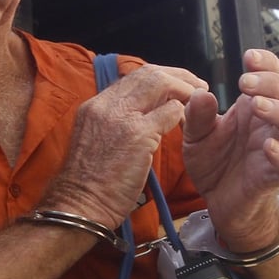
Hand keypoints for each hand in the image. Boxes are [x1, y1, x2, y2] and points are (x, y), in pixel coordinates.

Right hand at [46, 64, 206, 227]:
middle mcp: (105, 105)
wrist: (78, 205)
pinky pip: (170, 111)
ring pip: (160, 83)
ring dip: (185, 89)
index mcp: (94, 106)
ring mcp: (120, 117)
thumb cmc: (89, 184)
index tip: (176, 86)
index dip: (160, 77)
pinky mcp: (137, 135)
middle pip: (147, 73)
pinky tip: (189, 125)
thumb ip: (114, 124)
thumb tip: (142, 117)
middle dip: (178, 75)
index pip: (132, 77)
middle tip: (198, 86)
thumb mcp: (95, 142)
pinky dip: (183, 113)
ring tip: (200, 99)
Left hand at [182, 49, 278, 251]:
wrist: (220, 202)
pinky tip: (268, 146)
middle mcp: (270, 126)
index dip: (269, 64)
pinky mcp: (273, 177)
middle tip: (245, 82)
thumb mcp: (196, 136)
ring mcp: (276, 150)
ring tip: (258, 105)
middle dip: (272, 83)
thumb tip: (200, 92)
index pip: (275, 77)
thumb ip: (197, 115)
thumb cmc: (215, 163)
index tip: (248, 57)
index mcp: (255, 109)